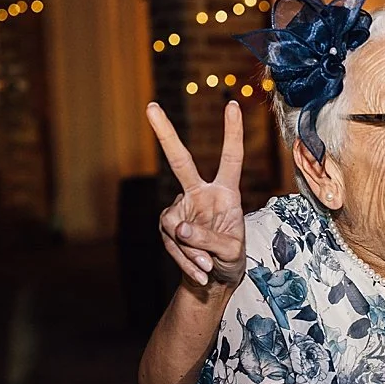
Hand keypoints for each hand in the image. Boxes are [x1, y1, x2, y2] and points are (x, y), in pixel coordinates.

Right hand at [146, 101, 245, 287]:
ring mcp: (180, 209)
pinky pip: (172, 242)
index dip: (232, 132)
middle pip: (180, 161)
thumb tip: (180, 228)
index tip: (232, 104)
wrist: (214, 280)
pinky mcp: (168, 226)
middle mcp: (200, 194)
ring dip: (191, 252)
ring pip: (176, 225)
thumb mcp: (231, 252)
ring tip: (207, 267)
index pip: (230, 158)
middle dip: (165, 134)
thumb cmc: (231, 260)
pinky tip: (199, 272)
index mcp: (225, 192)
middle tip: (151, 107)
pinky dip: (185, 261)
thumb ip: (210, 239)